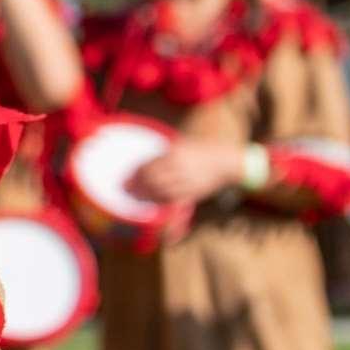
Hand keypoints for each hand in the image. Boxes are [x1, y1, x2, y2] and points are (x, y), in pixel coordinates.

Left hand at [129, 137, 250, 208]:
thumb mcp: (181, 144)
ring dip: (146, 196)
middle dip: (137, 186)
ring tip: (135, 197)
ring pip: (161, 192)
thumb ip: (164, 153)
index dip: (136, 173)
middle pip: (153, 180)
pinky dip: (162, 205)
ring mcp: (187, 183)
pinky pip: (175, 203)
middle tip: (125, 189)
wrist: (225, 161)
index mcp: (175, 154)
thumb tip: (143, 162)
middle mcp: (180, 169)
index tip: (126, 176)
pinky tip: (153, 205)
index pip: (150, 166)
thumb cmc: (201, 150)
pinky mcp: (193, 194)